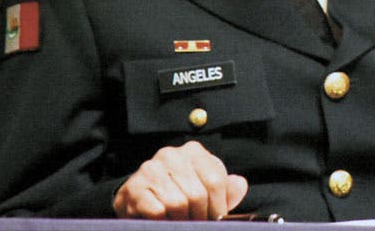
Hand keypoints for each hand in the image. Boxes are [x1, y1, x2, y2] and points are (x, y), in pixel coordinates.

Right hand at [112, 141, 248, 219]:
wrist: (139, 200)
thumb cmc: (178, 196)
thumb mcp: (205, 191)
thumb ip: (225, 190)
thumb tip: (240, 184)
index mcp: (193, 152)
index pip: (216, 180)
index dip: (218, 207)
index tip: (215, 219)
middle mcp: (171, 155)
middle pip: (197, 194)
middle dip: (199, 217)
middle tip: (196, 224)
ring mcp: (150, 169)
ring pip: (177, 204)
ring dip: (181, 221)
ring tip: (179, 222)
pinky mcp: (134, 188)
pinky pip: (157, 211)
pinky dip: (163, 222)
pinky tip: (163, 220)